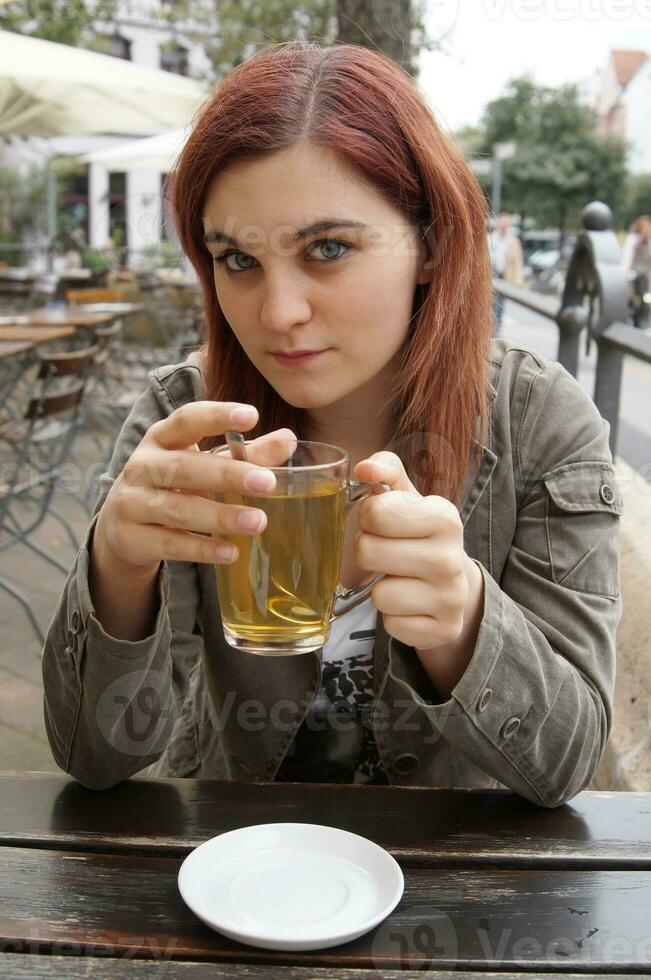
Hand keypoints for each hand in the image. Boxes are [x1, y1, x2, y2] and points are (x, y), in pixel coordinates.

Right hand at [94, 401, 297, 575]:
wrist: (121, 528)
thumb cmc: (173, 486)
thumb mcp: (204, 464)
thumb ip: (246, 454)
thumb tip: (289, 439)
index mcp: (161, 438)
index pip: (187, 419)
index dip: (217, 415)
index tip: (252, 415)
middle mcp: (142, 466)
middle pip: (184, 467)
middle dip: (227, 474)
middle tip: (268, 483)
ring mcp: (132, 502)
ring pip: (177, 509)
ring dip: (220, 516)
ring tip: (258, 522)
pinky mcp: (131, 538)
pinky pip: (170, 543)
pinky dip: (202, 549)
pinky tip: (231, 552)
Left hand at [353, 451, 480, 655]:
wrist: (453, 587)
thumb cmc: (417, 536)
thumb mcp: (406, 498)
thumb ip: (385, 471)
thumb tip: (364, 468)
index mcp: (444, 517)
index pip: (375, 512)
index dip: (367, 518)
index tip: (381, 524)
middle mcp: (452, 557)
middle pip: (367, 552)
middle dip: (367, 553)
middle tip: (385, 554)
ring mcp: (451, 598)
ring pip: (379, 595)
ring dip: (380, 589)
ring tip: (399, 580)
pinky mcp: (444, 630)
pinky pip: (391, 626)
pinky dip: (392, 617)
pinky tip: (409, 605)